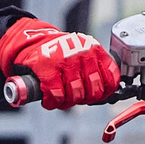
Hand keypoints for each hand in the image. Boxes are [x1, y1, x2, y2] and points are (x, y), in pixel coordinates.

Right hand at [0, 17, 120, 109]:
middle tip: (76, 98)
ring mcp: (64, 60)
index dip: (105, 92)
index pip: (111, 77)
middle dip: (84, 99)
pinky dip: (52, 102)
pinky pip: (56, 94)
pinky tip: (50, 100)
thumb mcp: (83, 52)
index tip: (97, 96)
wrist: (33, 41)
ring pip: (75, 94)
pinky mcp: (47, 67)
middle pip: (93, 90)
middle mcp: (82, 53)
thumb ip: (95, 68)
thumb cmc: (60, 52)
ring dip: (67, 103)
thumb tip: (105, 93)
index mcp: (94, 49)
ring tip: (62, 100)